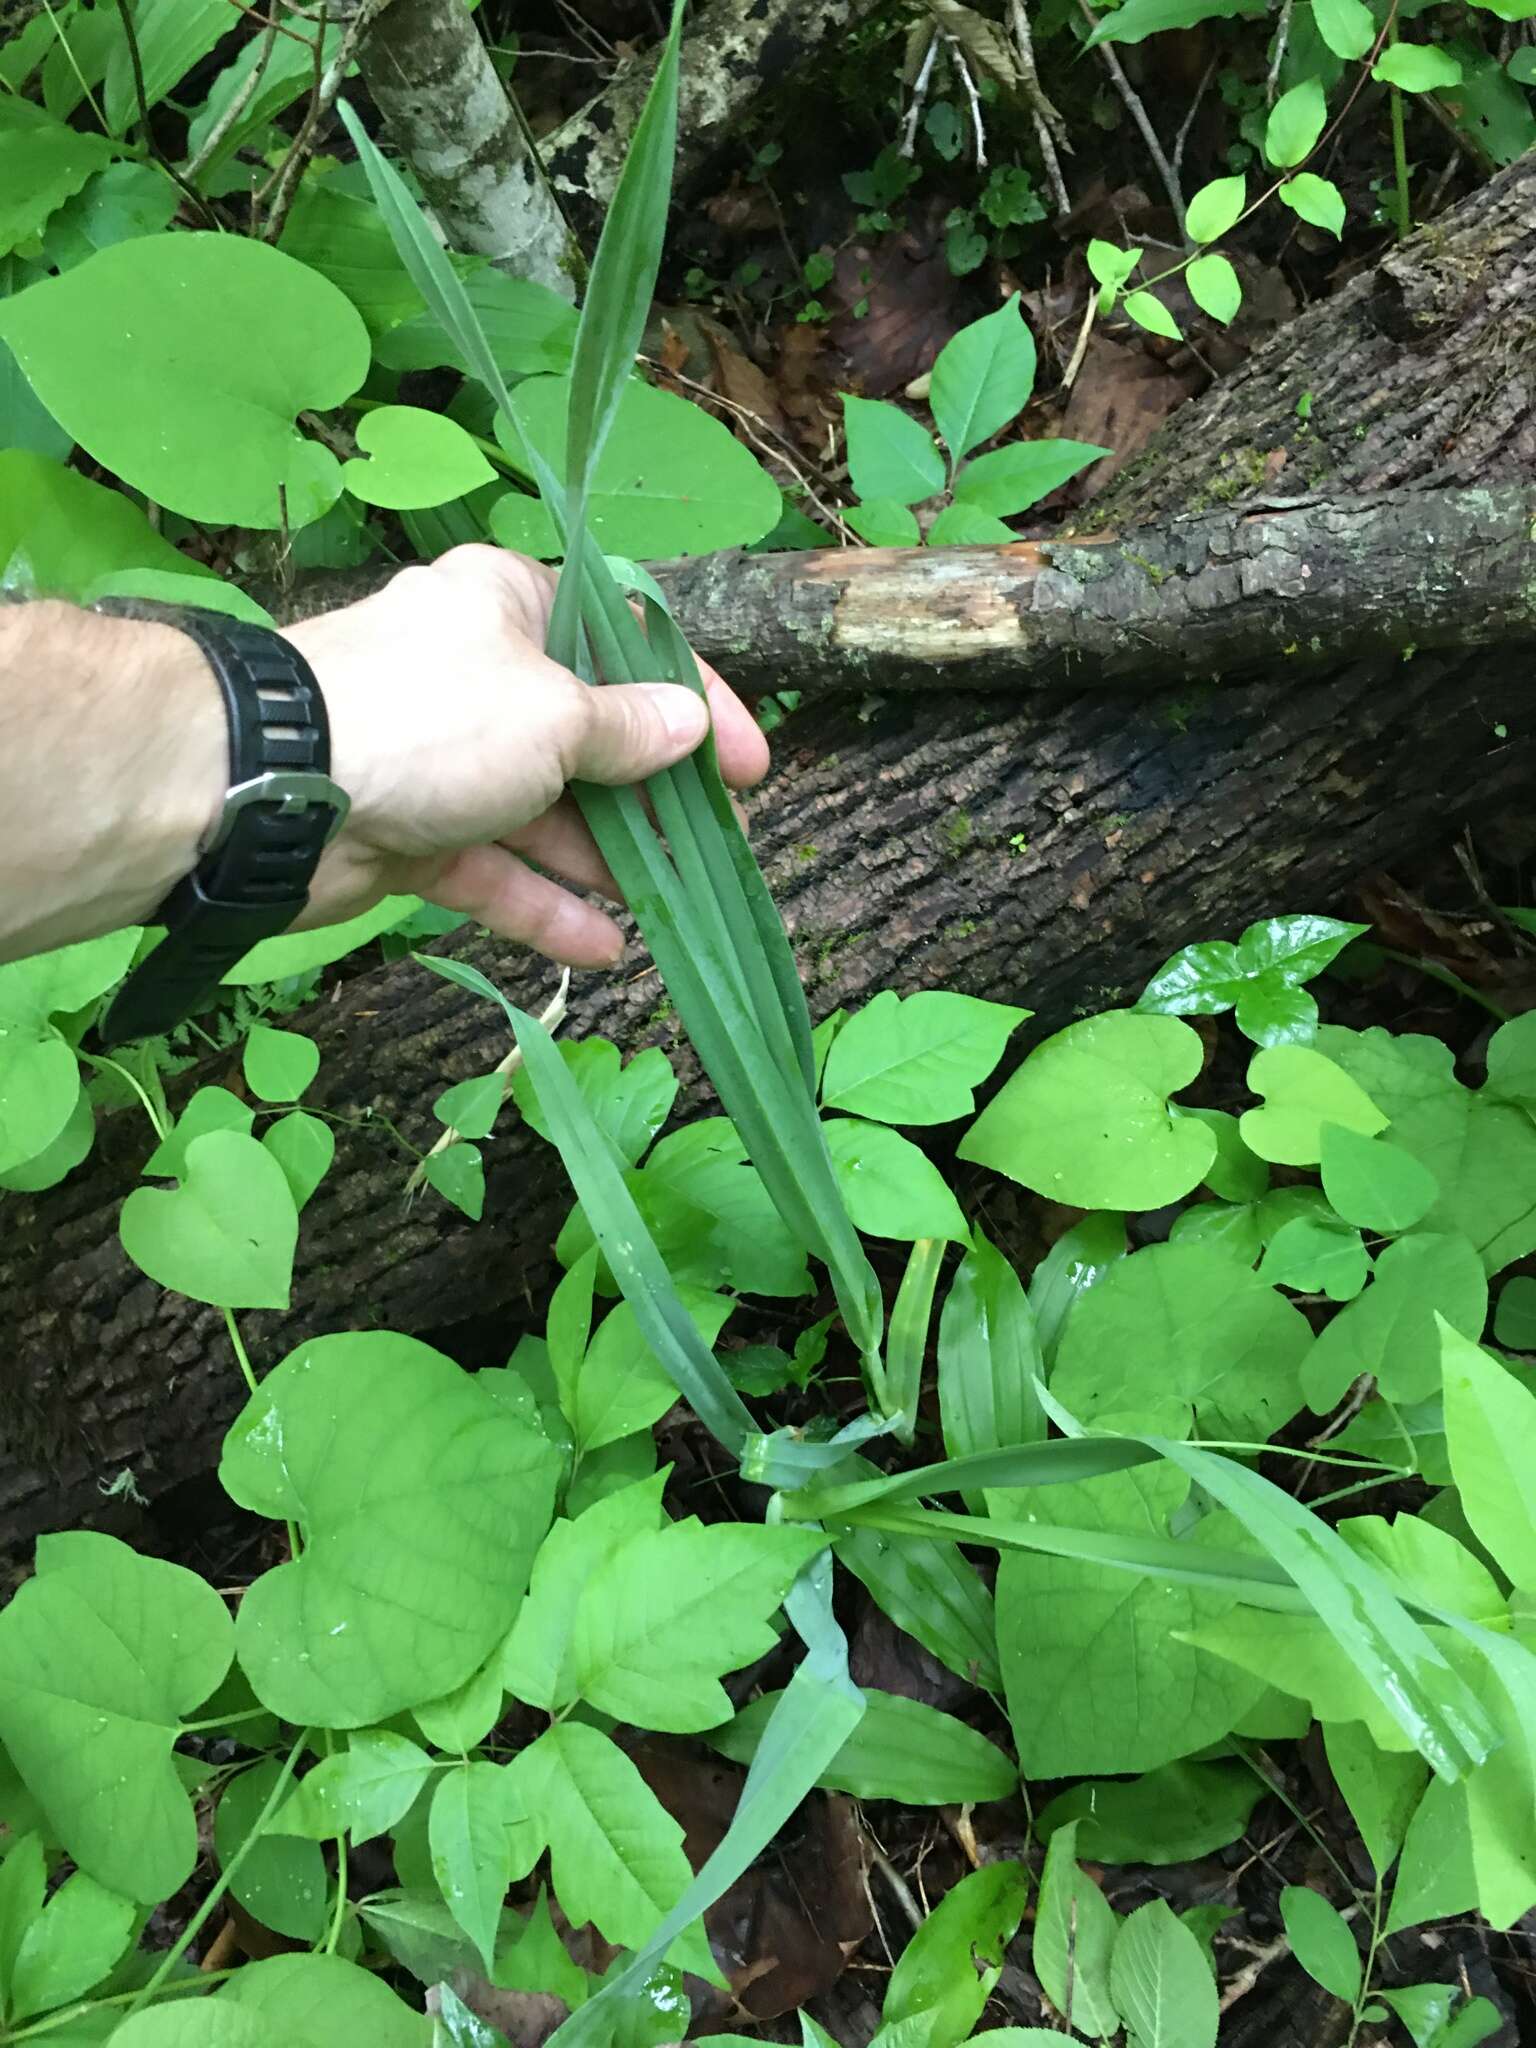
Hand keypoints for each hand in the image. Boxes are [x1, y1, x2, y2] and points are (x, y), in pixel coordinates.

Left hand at [282, 546, 769, 966]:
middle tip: (715, 849)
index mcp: (509, 606)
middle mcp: (479, 675)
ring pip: (543, 813)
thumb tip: (688, 727)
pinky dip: (542, 906)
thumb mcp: (555, 715)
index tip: (750, 767)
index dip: (696, 703)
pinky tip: (604, 949)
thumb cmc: (431, 719)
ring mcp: (443, 760)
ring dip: (604, 860)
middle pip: (588, 736)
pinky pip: (493, 871)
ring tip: (671, 906)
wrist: (269, 789)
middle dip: (651, 797)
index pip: (627, 641)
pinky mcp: (412, 835)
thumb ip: (628, 730)